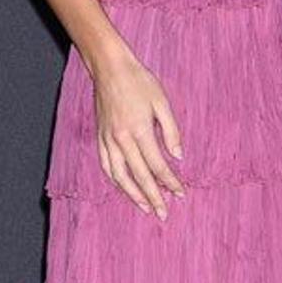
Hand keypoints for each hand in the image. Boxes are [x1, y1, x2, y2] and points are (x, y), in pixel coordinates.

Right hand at [93, 47, 184, 219]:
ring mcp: (108, 140)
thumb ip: (171, 131)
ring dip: (133, 195)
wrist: (110, 68)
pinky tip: (125, 188)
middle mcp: (122, 139)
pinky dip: (116, 181)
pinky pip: (107, 165)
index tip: (181, 194)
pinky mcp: (100, 137)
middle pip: (139, 176)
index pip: (158, 165)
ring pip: (120, 176)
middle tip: (164, 213)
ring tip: (145, 207)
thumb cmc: (139, 82)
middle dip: (153, 197)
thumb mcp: (162, 102)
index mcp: (139, 130)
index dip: (170, 182)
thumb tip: (178, 156)